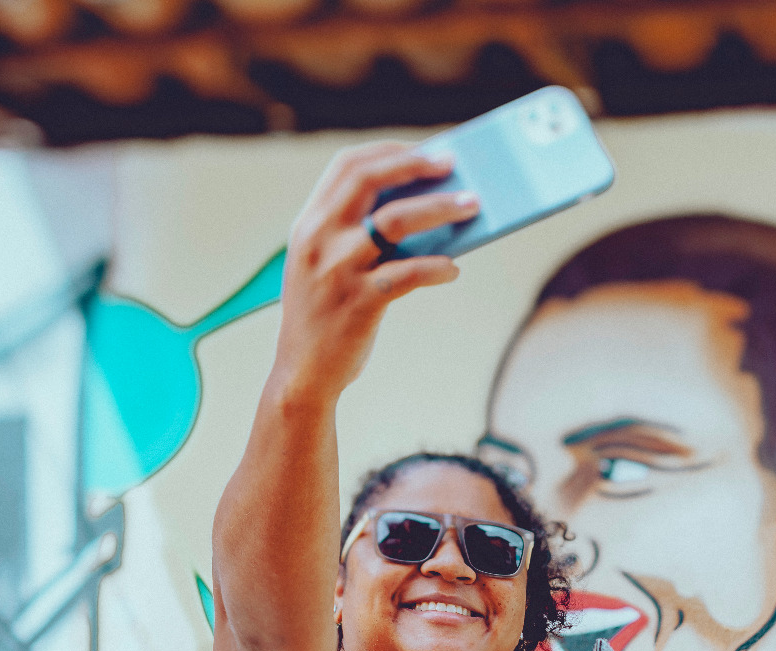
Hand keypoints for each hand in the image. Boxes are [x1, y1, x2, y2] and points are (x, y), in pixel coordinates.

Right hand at [274, 142, 479, 400]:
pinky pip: (408, 274)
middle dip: (415, 164)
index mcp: (310, 223)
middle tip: (452, 163)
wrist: (302, 374)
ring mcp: (338, 269)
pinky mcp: (359, 301)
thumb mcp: (327, 266)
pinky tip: (452, 270)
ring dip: (440, 207)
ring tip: (473, 205)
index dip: (388, 151)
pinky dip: (436, 267)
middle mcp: (319, 238)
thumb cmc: (326, 316)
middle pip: (370, 179)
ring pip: (396, 220)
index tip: (423, 150)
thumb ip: (358, 235)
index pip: (347, 166)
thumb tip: (425, 208)